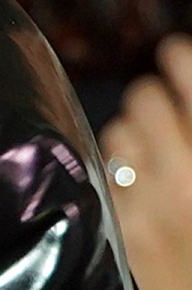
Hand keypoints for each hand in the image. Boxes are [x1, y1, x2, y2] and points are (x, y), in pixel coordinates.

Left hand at [101, 38, 191, 289]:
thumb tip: (180, 104)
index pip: (189, 73)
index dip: (182, 59)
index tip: (176, 53)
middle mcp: (188, 176)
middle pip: (147, 98)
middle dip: (158, 99)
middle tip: (169, 110)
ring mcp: (149, 207)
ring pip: (118, 135)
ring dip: (135, 136)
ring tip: (156, 153)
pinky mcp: (122, 235)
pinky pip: (105, 176)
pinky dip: (119, 175)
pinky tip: (139, 191)